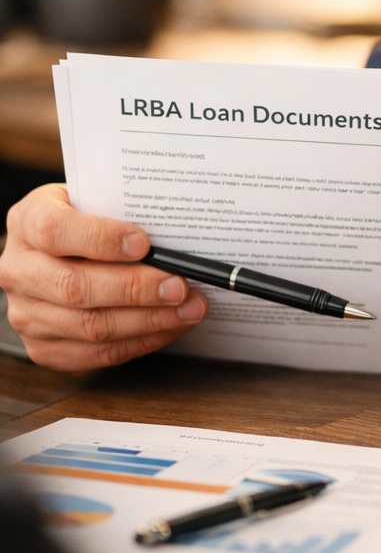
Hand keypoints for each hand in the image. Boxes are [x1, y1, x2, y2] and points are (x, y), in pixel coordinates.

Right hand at [0, 184, 206, 370]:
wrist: (57, 252)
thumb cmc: (86, 221)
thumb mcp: (95, 199)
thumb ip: (123, 211)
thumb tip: (175, 235)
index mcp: (28, 222)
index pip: (55, 231)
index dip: (101, 238)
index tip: (143, 243)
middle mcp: (19, 270)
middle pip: (75, 287)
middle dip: (136, 289)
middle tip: (180, 286)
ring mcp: (27, 314)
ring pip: (90, 326)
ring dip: (149, 321)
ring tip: (189, 308)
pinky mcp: (45, 347)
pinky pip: (98, 353)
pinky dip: (143, 341)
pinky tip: (171, 326)